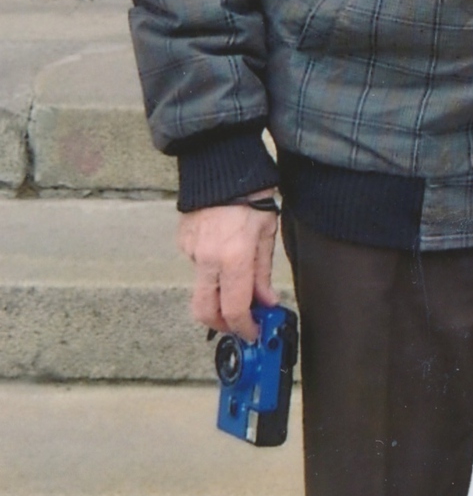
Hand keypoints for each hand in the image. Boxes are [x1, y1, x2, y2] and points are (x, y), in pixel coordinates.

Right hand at [178, 202, 279, 339]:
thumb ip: (263, 272)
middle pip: (205, 312)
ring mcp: (191, 251)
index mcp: (234, 257)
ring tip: (235, 272)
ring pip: (201, 288)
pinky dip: (209, 265)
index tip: (253, 332)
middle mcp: (208, 258)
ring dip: (217, 291)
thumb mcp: (267, 232)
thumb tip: (266, 302)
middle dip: (221, 324)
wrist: (222, 163)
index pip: (235, 310)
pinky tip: (221, 245)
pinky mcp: (183, 242)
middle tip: (238, 323)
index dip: (244, 328)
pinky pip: (196, 265)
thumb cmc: (251, 192)